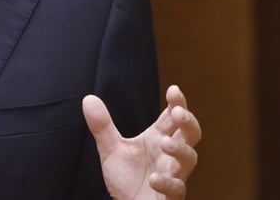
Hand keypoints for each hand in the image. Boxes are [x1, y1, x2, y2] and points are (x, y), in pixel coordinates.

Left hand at [83, 84, 200, 198]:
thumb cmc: (128, 179)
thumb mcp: (111, 150)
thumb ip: (102, 126)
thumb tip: (88, 98)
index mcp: (158, 139)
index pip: (172, 118)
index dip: (177, 104)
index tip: (173, 90)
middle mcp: (169, 155)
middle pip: (190, 134)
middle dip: (188, 122)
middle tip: (178, 112)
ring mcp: (173, 175)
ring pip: (189, 159)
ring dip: (180, 149)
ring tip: (165, 143)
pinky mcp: (170, 196)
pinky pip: (176, 189)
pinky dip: (168, 183)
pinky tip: (155, 178)